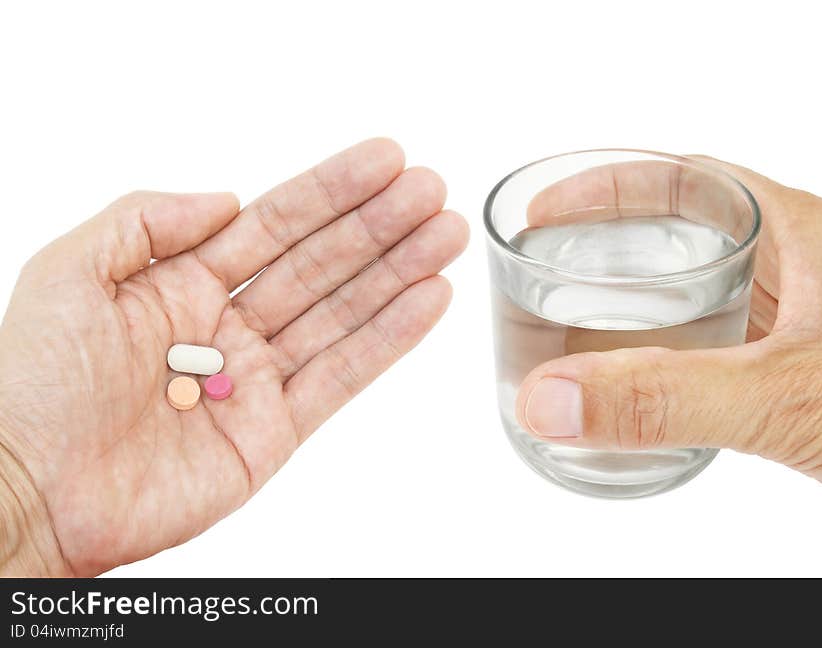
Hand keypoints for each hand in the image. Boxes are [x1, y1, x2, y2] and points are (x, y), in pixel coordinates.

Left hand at [0, 138, 468, 575]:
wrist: (27, 490)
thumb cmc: (31, 384)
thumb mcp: (70, 271)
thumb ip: (147, 220)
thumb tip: (225, 201)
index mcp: (182, 285)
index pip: (274, 225)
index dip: (330, 191)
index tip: (384, 160)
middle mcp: (227, 327)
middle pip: (320, 265)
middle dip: (379, 226)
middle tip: (432, 191)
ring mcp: (256, 381)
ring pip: (342, 315)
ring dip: (398, 274)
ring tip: (445, 236)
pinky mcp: (274, 433)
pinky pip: (342, 378)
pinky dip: (389, 340)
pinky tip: (426, 301)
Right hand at [516, 157, 821, 517]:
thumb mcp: (791, 400)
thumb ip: (669, 400)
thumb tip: (550, 399)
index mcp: (803, 237)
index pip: (688, 178)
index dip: (608, 185)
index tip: (547, 208)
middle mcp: (803, 271)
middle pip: (684, 233)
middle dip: (607, 248)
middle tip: (546, 276)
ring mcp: (806, 324)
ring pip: (701, 293)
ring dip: (636, 308)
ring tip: (572, 331)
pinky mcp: (807, 376)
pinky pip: (720, 348)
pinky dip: (669, 359)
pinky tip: (642, 390)